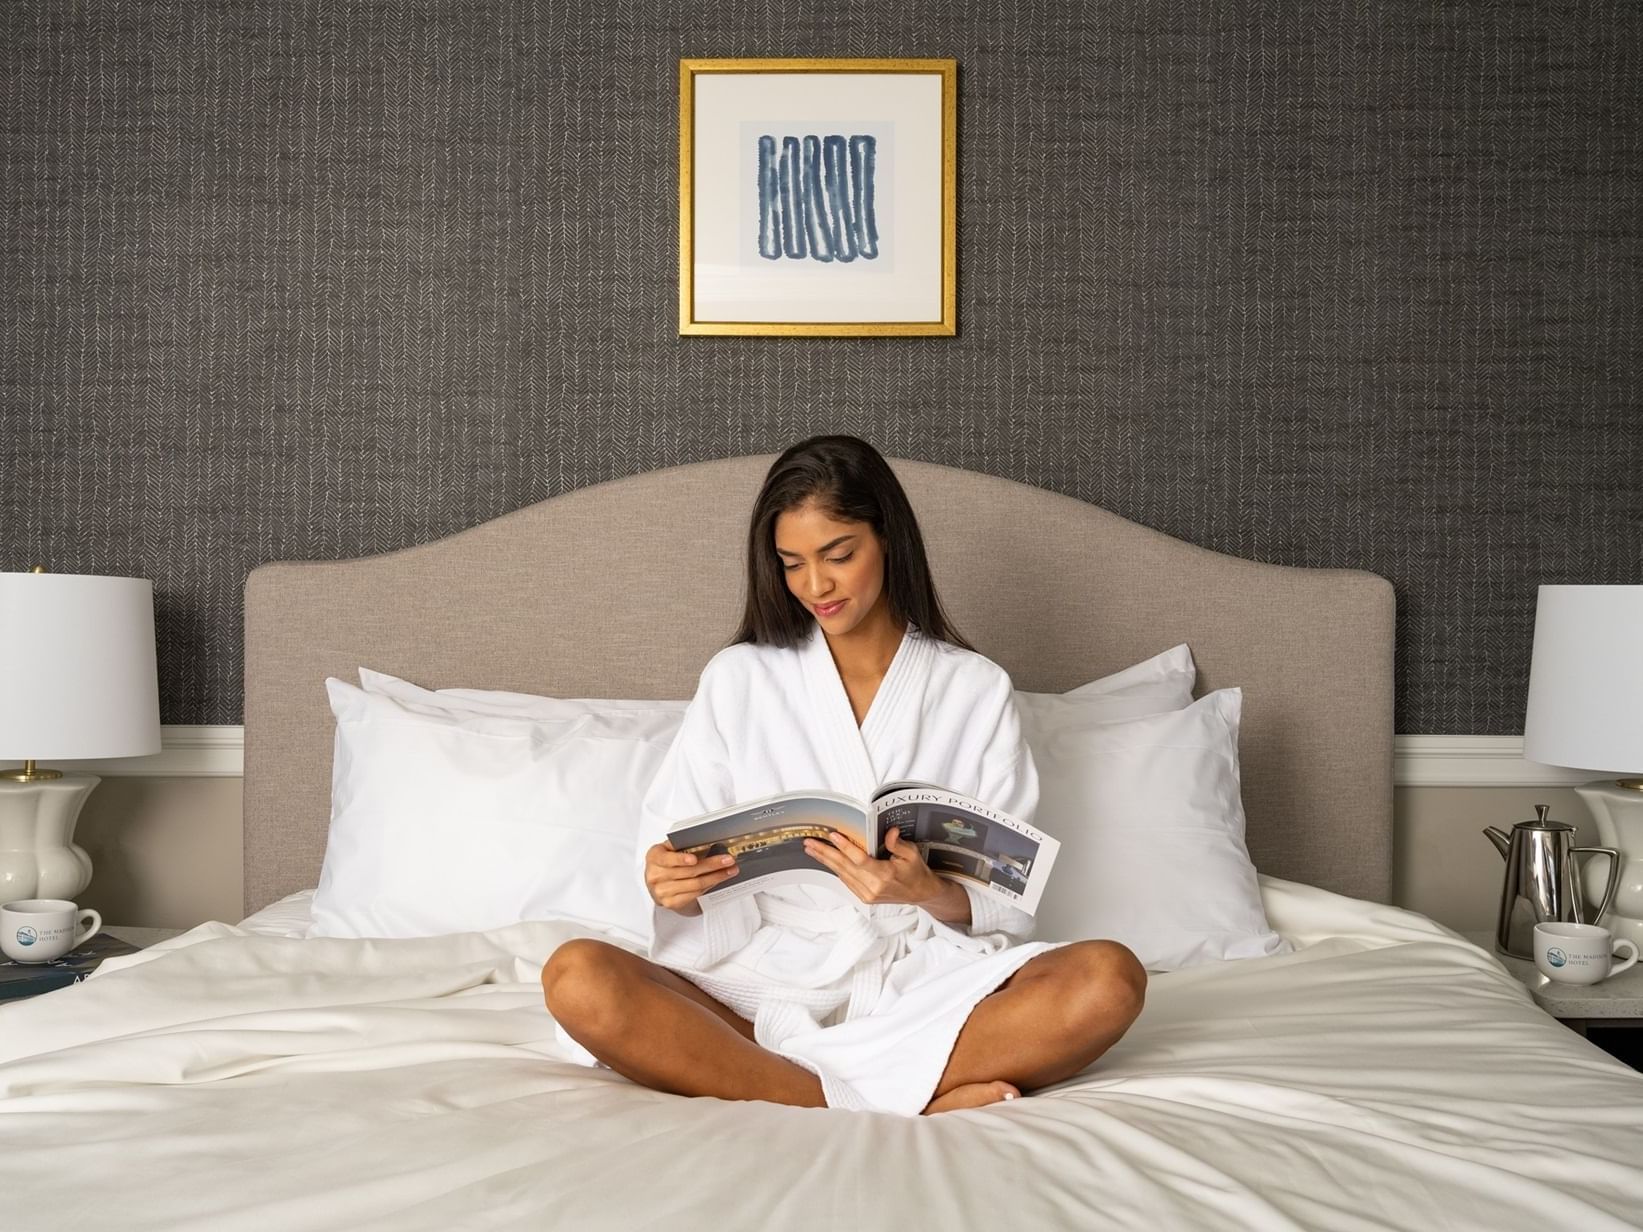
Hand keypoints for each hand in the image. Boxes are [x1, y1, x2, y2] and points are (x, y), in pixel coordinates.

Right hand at [644, 842, 738, 915]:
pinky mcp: (671, 903)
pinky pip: (694, 894)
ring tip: (729, 870)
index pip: (667, 859)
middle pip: (688, 871)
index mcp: (654, 857)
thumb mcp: (669, 850)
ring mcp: (662, 891)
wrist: (658, 883)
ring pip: (695, 884)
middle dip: (711, 865)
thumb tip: (708, 843)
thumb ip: (681, 846)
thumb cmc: (666, 862)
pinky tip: (718, 879)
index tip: (694, 859)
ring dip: (716, 877)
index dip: (681, 859)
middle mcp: (655, 875)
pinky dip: (709, 886)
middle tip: (727, 860)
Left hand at [803, 827, 966, 920]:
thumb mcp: (912, 854)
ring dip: (826, 860)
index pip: (860, 859)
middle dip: (825, 853)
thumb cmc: (916, 873)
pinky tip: (827, 860)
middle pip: (844, 867)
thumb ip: (897, 843)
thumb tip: (889, 831)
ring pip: (842, 874)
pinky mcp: (864, 896)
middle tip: (810, 842)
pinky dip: (836, 869)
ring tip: (812, 849)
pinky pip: (846, 880)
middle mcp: (873, 886)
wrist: (920, 893)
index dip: (845, 847)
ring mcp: (867, 893)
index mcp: (885, 875)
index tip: (832, 836)